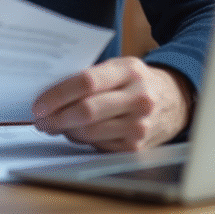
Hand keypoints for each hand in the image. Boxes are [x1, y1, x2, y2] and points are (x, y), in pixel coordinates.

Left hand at [31, 58, 192, 151]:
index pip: (86, 82)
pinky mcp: (137, 146)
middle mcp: (138, 98)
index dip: (57, 95)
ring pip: (90, 132)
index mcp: (129, 71)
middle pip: (86, 111)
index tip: (39, 104)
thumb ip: (91, 75)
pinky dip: (81, 140)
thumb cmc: (137, 81)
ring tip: (52, 125)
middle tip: (40, 119)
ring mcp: (139, 124)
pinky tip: (74, 132)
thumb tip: (51, 93)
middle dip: (56, 117)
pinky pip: (98, 145)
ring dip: (65, 131)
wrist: (175, 100)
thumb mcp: (120, 67)